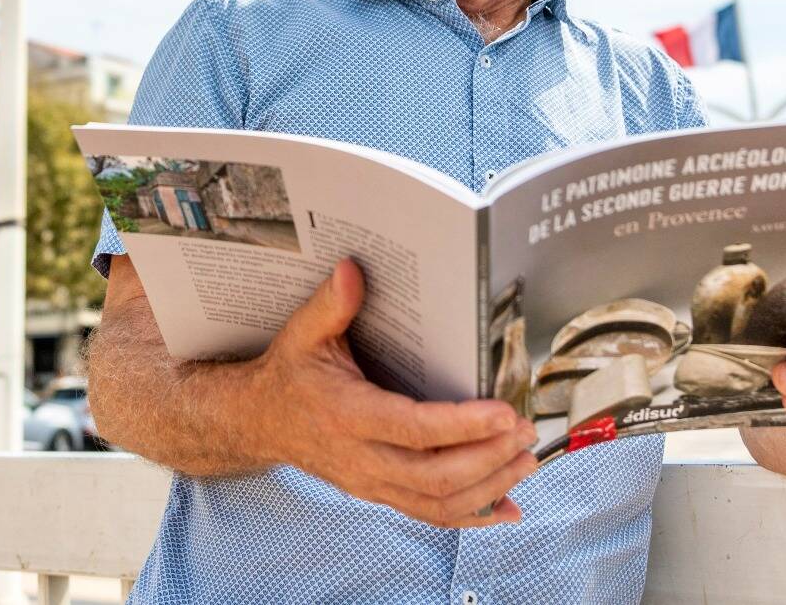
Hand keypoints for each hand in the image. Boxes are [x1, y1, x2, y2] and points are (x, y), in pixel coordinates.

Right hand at [244, 259, 537, 527]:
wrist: (258, 422)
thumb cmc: (289, 375)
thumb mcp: (302, 333)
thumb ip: (330, 304)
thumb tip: (351, 270)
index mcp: (347, 415)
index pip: (413, 429)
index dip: (462, 426)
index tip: (504, 413)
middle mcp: (361, 458)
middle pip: (435, 476)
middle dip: (489, 458)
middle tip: (527, 431)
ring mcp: (371, 483)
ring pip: (438, 502)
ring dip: (490, 487)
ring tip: (526, 460)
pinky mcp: (380, 495)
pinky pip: (431, 516)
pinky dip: (473, 516)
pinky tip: (507, 507)